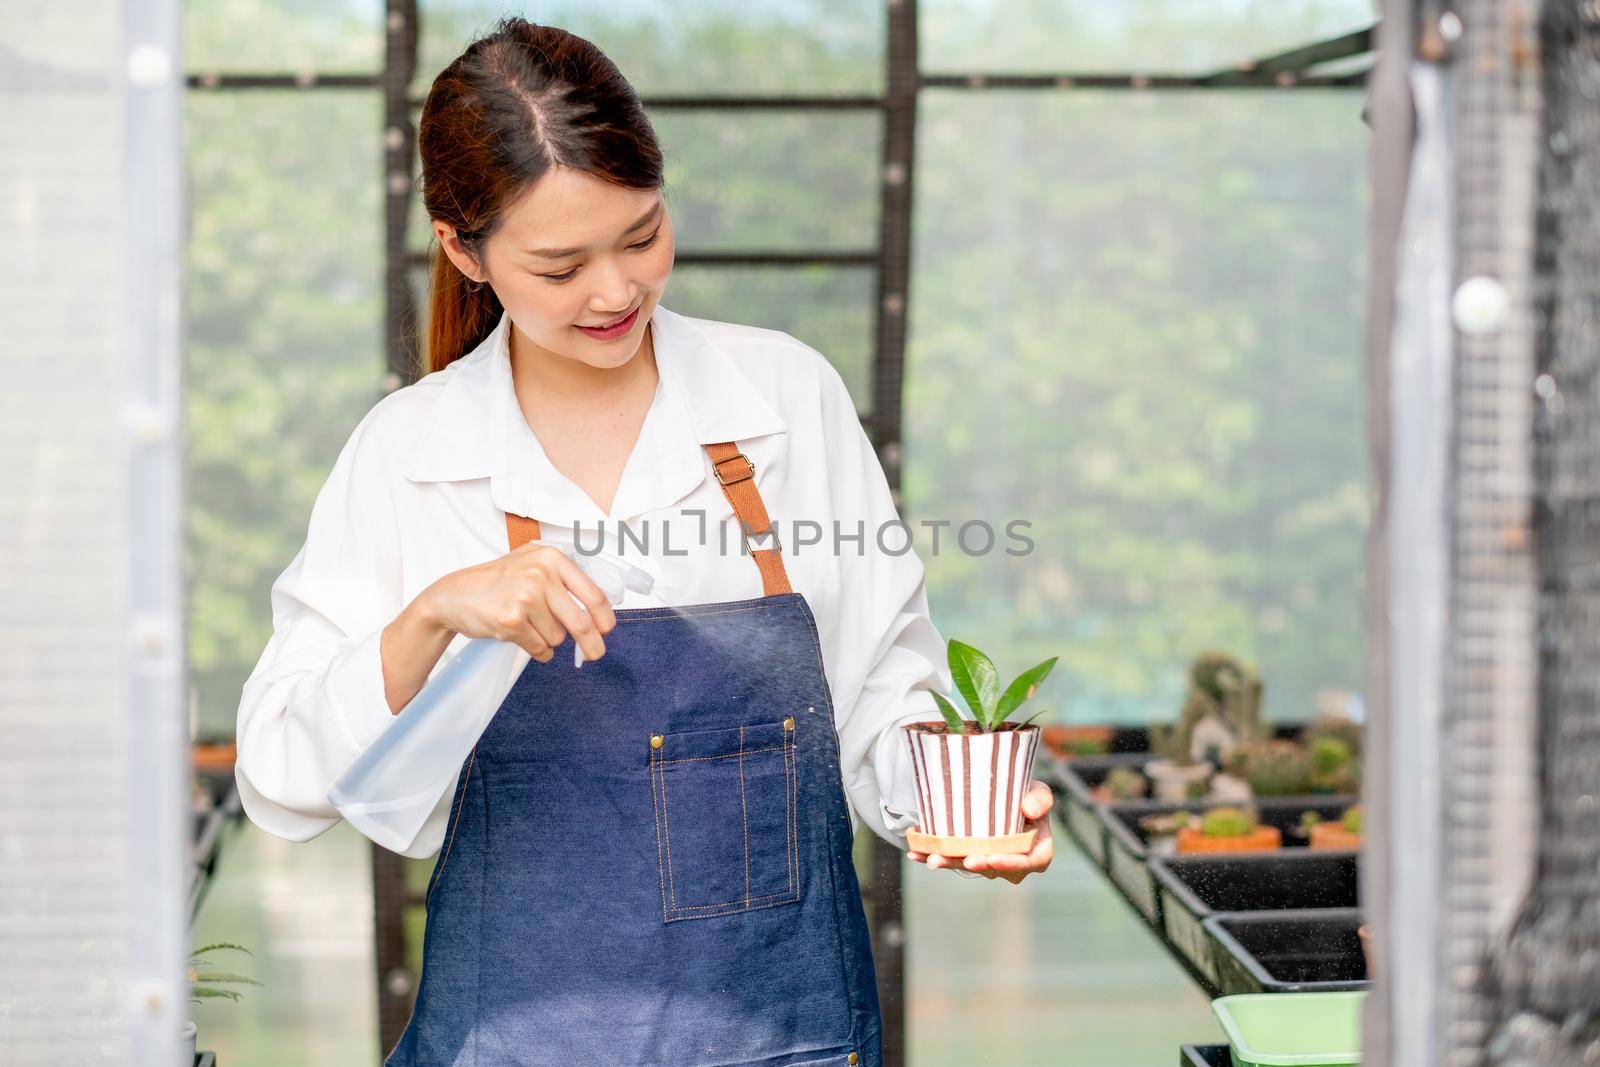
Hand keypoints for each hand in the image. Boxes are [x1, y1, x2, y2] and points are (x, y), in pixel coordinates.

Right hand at [418, 541, 616, 663]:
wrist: (452, 595)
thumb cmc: (496, 582)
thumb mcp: (531, 564)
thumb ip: (563, 580)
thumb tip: (599, 611)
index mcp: (551, 558)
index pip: (592, 594)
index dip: (605, 617)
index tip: (607, 630)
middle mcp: (540, 575)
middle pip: (580, 621)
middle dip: (592, 643)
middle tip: (595, 654)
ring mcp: (525, 597)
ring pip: (557, 637)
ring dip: (548, 639)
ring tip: (528, 625)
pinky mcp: (511, 621)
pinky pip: (540, 648)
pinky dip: (537, 651)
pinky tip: (523, 638)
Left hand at [906, 779, 1054, 883]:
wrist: (1005, 794)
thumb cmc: (1027, 794)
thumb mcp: (1039, 791)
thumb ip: (1040, 799)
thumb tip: (1030, 809)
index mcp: (1037, 851)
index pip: (1029, 862)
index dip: (1011, 863)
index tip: (993, 857)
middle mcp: (1014, 863)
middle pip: (996, 868)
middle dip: (977, 866)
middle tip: (964, 861)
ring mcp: (991, 863)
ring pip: (971, 866)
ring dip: (951, 863)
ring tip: (933, 859)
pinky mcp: (971, 858)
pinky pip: (953, 860)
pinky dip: (934, 856)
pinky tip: (917, 854)